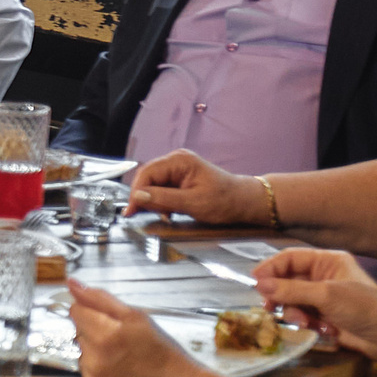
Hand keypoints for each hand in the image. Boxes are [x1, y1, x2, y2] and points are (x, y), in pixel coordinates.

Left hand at [67, 277, 198, 376]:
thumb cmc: (162, 350)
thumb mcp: (137, 317)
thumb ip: (100, 299)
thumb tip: (71, 283)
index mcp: (105, 335)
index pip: (76, 311)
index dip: (92, 311)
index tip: (108, 319)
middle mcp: (94, 360)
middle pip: (79, 333)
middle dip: (95, 332)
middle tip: (122, 341)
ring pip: (82, 354)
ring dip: (95, 353)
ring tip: (123, 360)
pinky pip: (87, 375)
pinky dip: (98, 373)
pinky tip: (120, 374)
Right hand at [124, 149, 268, 226]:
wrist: (246, 202)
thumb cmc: (225, 201)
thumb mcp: (193, 203)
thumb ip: (164, 199)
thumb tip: (138, 196)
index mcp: (179, 161)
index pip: (147, 174)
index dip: (136, 193)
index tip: (130, 211)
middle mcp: (176, 161)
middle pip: (148, 178)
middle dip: (144, 197)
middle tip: (140, 216)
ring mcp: (178, 168)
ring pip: (154, 184)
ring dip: (154, 200)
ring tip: (163, 214)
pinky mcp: (181, 178)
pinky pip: (163, 187)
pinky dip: (162, 200)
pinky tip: (169, 211)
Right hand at [253, 248, 376, 364]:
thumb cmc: (366, 309)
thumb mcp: (327, 296)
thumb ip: (292, 289)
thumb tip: (259, 285)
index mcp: (328, 261)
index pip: (290, 258)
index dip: (270, 268)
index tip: (254, 282)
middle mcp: (323, 276)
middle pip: (287, 280)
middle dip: (281, 295)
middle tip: (270, 308)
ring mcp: (324, 297)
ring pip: (292, 300)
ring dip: (294, 312)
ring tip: (305, 322)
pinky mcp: (325, 316)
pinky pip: (303, 316)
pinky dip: (306, 323)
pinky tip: (320, 330)